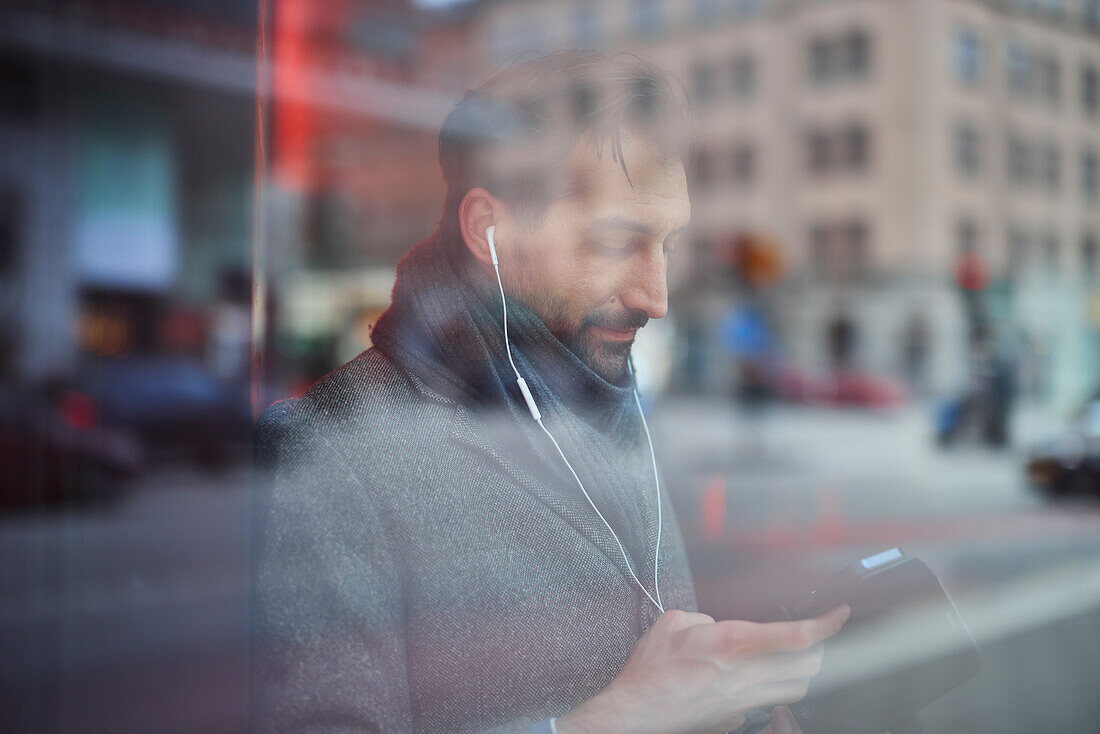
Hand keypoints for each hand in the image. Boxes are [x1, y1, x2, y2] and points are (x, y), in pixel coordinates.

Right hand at [556, 604, 849, 733]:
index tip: (838, 614)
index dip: (826, 624)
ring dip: (803, 671)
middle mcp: (746, 675)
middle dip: (820, 648)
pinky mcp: (737, 718)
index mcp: (732, 644)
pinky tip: (758, 678)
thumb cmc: (651, 669)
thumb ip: (702, 618)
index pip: (795, 637)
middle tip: (813, 634)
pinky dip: (775, 689)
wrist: (638, 712)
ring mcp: (744, 702)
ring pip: (797, 689)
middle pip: (809, 667)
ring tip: (794, 656)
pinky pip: (771, 704)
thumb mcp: (673, 623)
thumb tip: (715, 625)